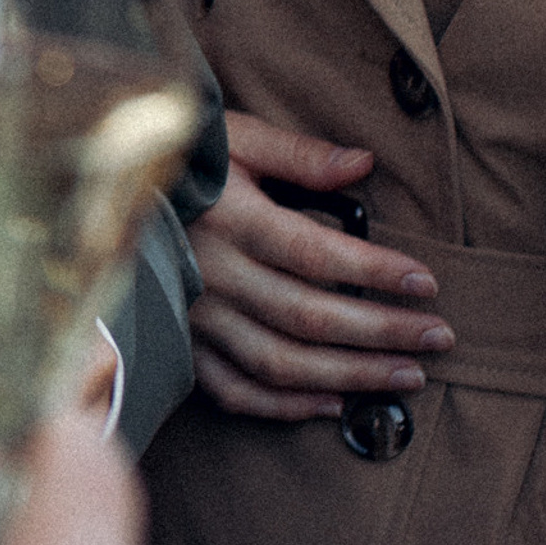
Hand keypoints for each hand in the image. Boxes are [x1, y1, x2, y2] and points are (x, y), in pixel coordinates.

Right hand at [186, 112, 451, 419]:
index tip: (427, 283)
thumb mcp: (235, 137)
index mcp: (231, 219)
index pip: (316, 255)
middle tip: (440, 337)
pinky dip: (286, 406)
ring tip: (408, 376)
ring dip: (351, 376)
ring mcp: (196, 317)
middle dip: (383, 332)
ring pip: (280, 362)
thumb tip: (364, 164)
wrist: (105, 189)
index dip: (376, 274)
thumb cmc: (183, 159)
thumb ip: (298, 154)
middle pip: (309, 317)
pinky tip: (333, 405)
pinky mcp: (182, 344)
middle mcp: (213, 274)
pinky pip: (235, 390)